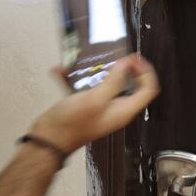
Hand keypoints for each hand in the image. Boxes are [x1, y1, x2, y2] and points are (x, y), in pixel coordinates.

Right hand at [30, 54, 159, 152]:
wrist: (48, 140)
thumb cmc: (71, 125)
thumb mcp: (95, 99)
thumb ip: (113, 82)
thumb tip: (126, 65)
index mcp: (123, 110)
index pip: (147, 89)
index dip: (145, 71)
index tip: (133, 58)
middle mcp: (115, 108)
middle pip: (131, 85)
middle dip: (123, 67)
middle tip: (115, 55)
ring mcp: (100, 106)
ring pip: (107, 83)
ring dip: (97, 70)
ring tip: (88, 59)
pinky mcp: (85, 104)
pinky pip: (86, 86)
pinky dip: (76, 77)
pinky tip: (62, 70)